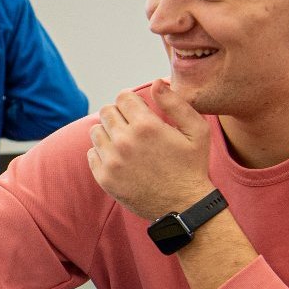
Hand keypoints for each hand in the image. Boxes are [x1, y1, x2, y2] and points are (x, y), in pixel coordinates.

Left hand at [86, 81, 213, 220]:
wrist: (183, 206)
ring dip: (108, 132)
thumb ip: (175, 103)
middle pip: (106, 111)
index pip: (122, 97)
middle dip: (118, 114)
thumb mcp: (196, 131)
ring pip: (96, 131)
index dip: (131, 101)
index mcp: (146, 126)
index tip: (137, 109)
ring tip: (125, 142)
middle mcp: (124, 141)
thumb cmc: (192, 166)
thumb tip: (157, 82)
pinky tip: (120, 158)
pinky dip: (102, 153)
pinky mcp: (104, 178)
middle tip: (131, 125)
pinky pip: (92, 154)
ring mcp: (111, 161)